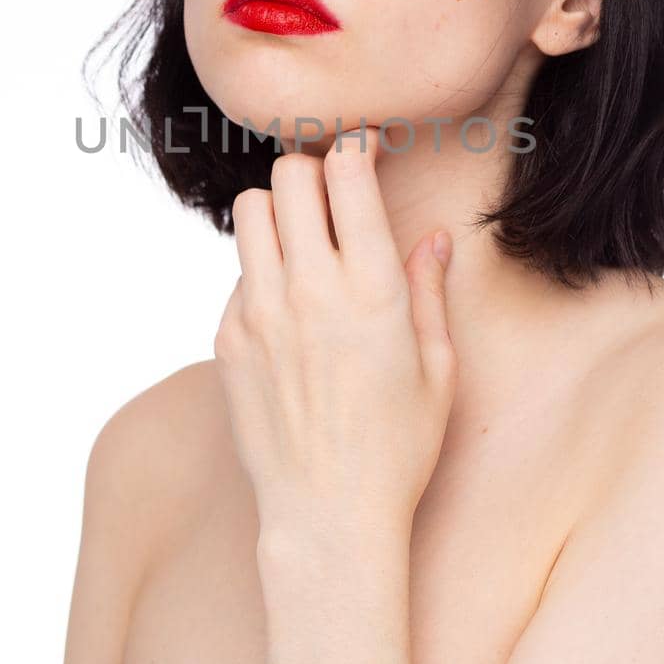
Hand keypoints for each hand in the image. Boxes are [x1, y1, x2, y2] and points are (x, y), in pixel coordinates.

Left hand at [212, 133, 456, 549]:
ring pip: (250, 212)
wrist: (327, 516)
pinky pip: (238, 274)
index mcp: (371, 289)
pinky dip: (262, 271)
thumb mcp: (436, 368)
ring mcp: (259, 313)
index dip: (356, 146)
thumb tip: (433, 238)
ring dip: (277, 211)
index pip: (345, 173)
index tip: (365, 150)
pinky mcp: (227, 339)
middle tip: (331, 195)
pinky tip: (290, 311)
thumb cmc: (397, 449)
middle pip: (287, 176)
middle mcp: (309, 289)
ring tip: (303, 241)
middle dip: (312, 170)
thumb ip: (428, 291)